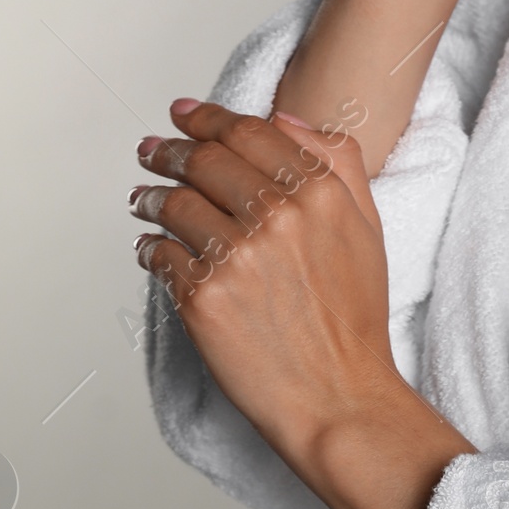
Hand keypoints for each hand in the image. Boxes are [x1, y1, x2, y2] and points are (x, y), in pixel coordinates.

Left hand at [133, 99, 393, 454]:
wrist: (340, 394)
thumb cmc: (354, 316)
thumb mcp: (366, 224)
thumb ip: (337, 160)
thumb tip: (284, 118)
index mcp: (319, 191)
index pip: (248, 132)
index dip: (207, 118)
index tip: (184, 114)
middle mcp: (277, 215)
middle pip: (205, 161)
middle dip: (170, 150)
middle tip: (153, 150)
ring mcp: (238, 256)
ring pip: (175, 203)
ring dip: (151, 196)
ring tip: (142, 198)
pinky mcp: (204, 298)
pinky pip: (161, 256)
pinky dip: (148, 247)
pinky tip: (149, 247)